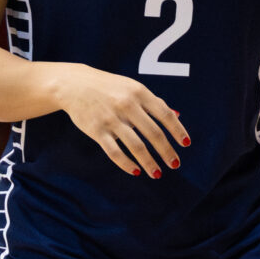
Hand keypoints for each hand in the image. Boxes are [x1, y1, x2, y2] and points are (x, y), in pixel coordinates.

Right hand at [45, 63, 186, 177]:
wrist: (74, 84)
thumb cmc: (109, 87)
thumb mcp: (132, 88)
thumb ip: (154, 102)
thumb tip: (177, 116)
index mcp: (139, 93)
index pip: (164, 114)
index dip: (177, 130)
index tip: (185, 144)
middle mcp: (126, 105)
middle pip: (153, 133)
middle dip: (166, 151)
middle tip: (175, 164)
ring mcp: (111, 118)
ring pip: (135, 146)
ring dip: (149, 162)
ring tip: (157, 173)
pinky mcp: (96, 130)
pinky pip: (114, 152)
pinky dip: (126, 164)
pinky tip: (136, 171)